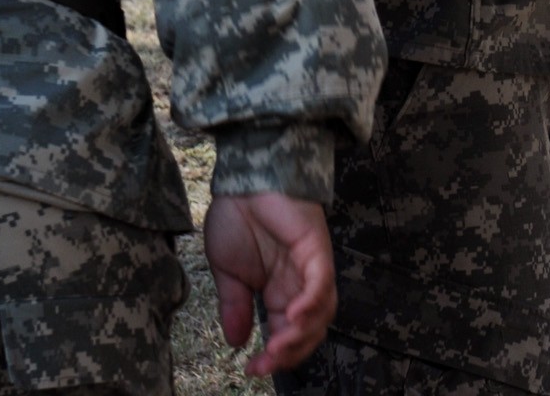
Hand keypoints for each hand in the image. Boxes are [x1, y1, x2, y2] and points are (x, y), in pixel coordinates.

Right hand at [205, 192, 337, 375]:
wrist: (241, 178)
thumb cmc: (236, 217)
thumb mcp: (227, 271)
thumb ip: (234, 306)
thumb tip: (236, 342)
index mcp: (279, 291)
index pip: (286, 333)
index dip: (275, 356)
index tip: (252, 370)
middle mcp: (299, 282)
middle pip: (310, 330)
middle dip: (290, 352)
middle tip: (266, 364)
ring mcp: (311, 266)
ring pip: (321, 311)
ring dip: (302, 334)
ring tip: (278, 346)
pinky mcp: (316, 247)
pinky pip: (322, 281)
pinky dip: (312, 302)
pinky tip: (293, 316)